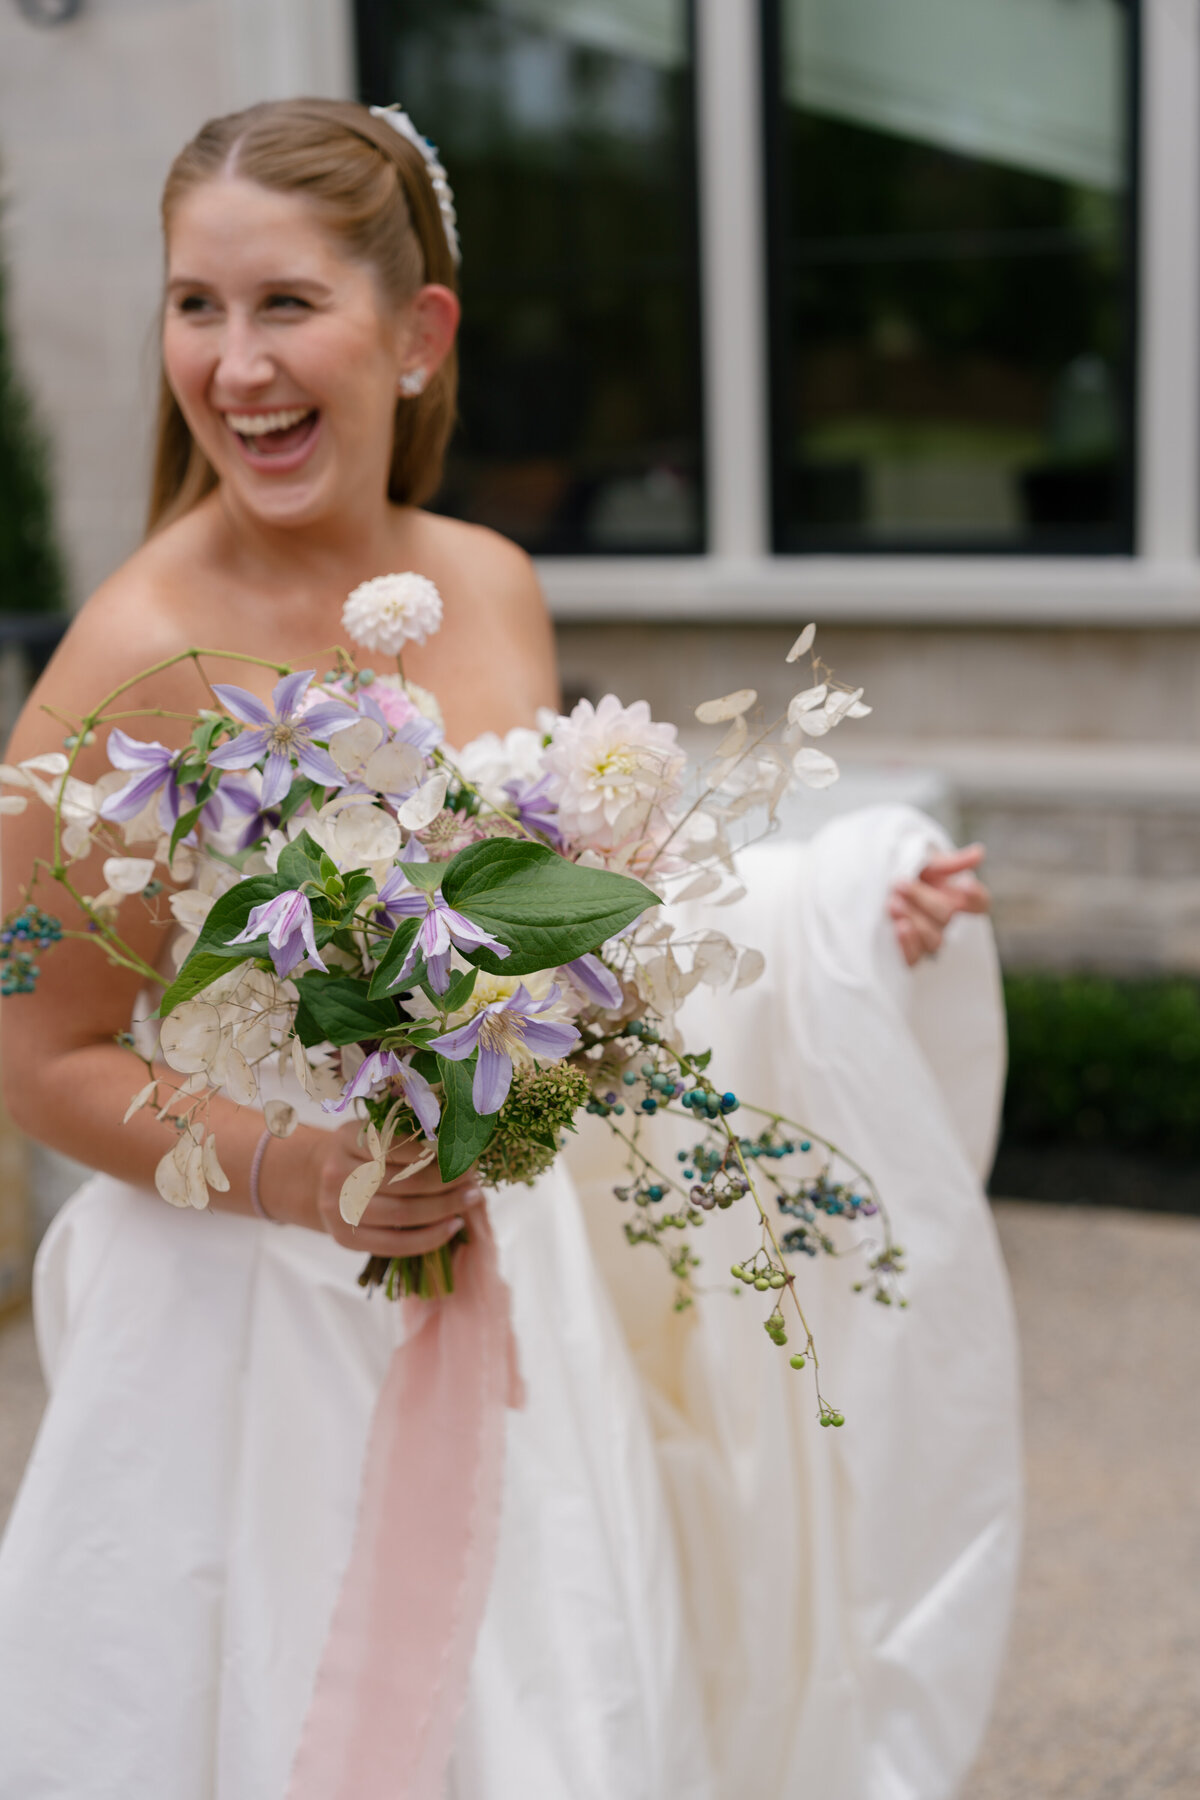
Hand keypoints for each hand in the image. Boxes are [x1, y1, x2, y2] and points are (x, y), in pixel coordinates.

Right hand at [312, 1120, 482, 1255]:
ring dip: (444, 1209)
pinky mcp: (343, 1237)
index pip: (398, 1145)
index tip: (465, 1155)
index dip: (435, 1153)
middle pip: (403, 1180)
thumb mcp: (377, 1135)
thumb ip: (409, 1138)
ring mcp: (337, 1207)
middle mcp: (337, 1172)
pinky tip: (452, 1227)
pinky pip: (394, 1244)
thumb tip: (461, 1150)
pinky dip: (429, 1238)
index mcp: (347, 1137)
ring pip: (401, 1212)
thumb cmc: (364, 1156)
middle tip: (473, 1181)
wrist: (322, 1182)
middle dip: (445, 1182)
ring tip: (469, 1201)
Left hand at [887, 844, 989, 967]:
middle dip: (923, 899)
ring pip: (934, 940)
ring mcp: (929, 937)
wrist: (877, 882)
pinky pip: (915, 958)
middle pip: (947, 916)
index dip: (975, 896)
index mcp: (955, 896)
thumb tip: (980, 853)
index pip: (979, 903)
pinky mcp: (909, 952)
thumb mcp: (925, 860)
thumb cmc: (907, 871)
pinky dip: (908, 944)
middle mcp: (945, 919)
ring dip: (914, 919)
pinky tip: (899, 927)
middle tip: (899, 884)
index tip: (964, 884)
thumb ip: (950, 862)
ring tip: (893, 904)